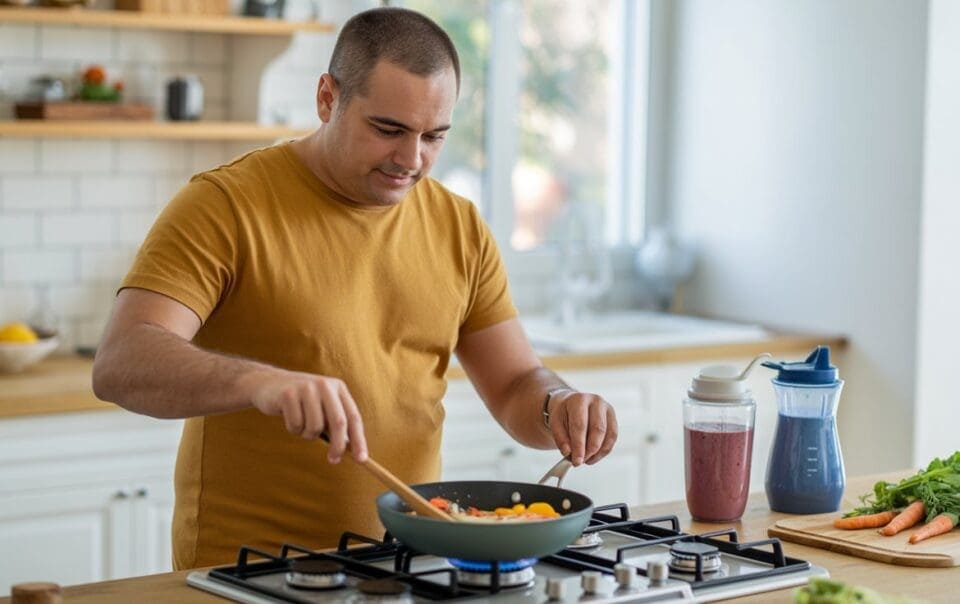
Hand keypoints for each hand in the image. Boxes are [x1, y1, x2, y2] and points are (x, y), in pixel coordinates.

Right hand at [246, 368, 367, 463]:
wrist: (268, 383)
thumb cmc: (302, 402)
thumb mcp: (323, 408)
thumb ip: (337, 425)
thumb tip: (353, 451)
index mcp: (338, 387)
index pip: (353, 417)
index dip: (359, 439)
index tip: (361, 459)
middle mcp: (324, 385)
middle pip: (338, 422)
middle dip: (338, 445)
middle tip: (333, 460)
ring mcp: (306, 388)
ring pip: (315, 427)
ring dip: (307, 434)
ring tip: (301, 424)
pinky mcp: (288, 394)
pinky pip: (296, 425)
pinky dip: (293, 428)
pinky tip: (287, 416)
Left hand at [547, 390, 617, 465]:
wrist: (572, 404)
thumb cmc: (564, 414)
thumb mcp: (555, 423)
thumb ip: (560, 438)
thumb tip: (568, 453)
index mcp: (579, 400)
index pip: (580, 425)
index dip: (579, 445)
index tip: (576, 461)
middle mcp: (596, 401)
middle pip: (598, 429)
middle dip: (590, 450)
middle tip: (581, 462)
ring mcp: (607, 409)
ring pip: (609, 434)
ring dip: (598, 452)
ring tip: (586, 460)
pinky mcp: (613, 418)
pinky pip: (613, 437)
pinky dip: (604, 450)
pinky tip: (593, 457)